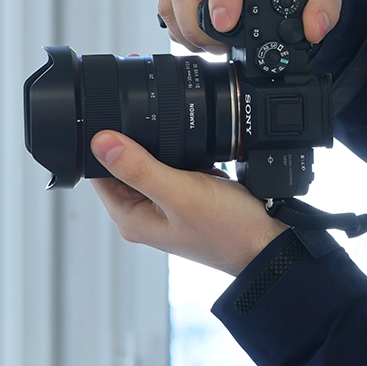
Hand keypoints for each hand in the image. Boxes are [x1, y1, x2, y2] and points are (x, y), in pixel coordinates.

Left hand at [89, 130, 287, 276]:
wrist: (266, 243)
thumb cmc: (227, 229)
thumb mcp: (179, 192)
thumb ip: (139, 167)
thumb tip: (100, 141)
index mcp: (130, 217)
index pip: (99, 170)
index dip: (107, 143)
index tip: (124, 123)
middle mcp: (144, 213)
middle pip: (125, 164)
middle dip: (141, 144)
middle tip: (166, 139)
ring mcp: (166, 206)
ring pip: (152, 163)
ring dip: (165, 150)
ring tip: (188, 156)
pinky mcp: (187, 198)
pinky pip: (175, 167)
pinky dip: (184, 157)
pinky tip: (200, 161)